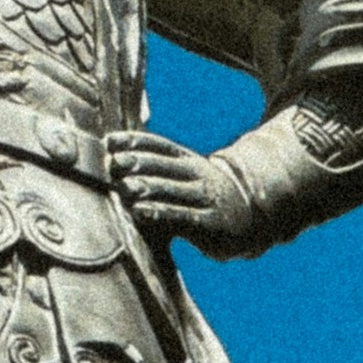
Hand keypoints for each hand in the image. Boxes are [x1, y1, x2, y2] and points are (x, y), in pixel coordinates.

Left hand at [107, 129, 267, 253]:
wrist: (251, 218)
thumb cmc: (205, 198)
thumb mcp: (188, 177)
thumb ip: (159, 171)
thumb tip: (114, 161)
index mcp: (189, 160)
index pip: (160, 146)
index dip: (135, 141)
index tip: (110, 141)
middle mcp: (197, 174)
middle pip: (164, 164)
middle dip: (137, 162)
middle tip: (113, 162)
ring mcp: (205, 197)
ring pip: (171, 189)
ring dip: (146, 186)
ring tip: (123, 186)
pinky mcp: (210, 222)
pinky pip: (182, 216)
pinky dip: (160, 212)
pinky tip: (140, 211)